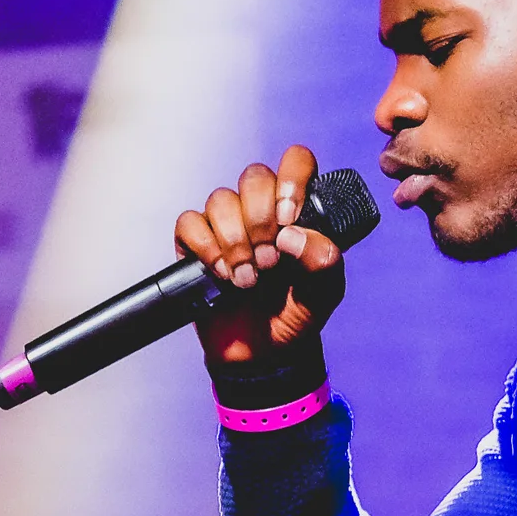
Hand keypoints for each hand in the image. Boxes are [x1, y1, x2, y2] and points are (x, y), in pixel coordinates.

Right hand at [174, 144, 345, 369]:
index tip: (290, 218)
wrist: (263, 354)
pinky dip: (206, 247)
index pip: (296, 161)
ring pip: (221, 199)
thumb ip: (325, 260)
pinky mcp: (196, 244)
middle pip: (254, 176)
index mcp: (298, 209)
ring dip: (235, 241)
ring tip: (248, 279)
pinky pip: (190, 222)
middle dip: (261, 219)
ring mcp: (227, 224)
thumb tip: (292, 235)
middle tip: (271, 261)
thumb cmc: (297, 313)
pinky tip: (221, 275)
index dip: (291, 179)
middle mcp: (261, 209)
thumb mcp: (326, 291)